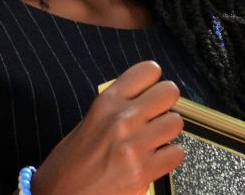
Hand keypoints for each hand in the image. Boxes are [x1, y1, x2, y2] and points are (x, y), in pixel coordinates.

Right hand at [32, 60, 184, 194]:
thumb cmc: (67, 164)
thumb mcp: (87, 124)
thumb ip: (114, 110)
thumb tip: (142, 100)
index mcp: (106, 103)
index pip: (147, 71)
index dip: (153, 80)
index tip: (151, 89)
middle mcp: (122, 120)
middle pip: (169, 92)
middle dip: (166, 103)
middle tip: (158, 114)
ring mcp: (134, 146)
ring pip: (176, 122)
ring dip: (168, 131)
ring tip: (155, 139)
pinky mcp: (143, 172)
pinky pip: (176, 153)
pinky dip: (169, 156)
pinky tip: (155, 159)